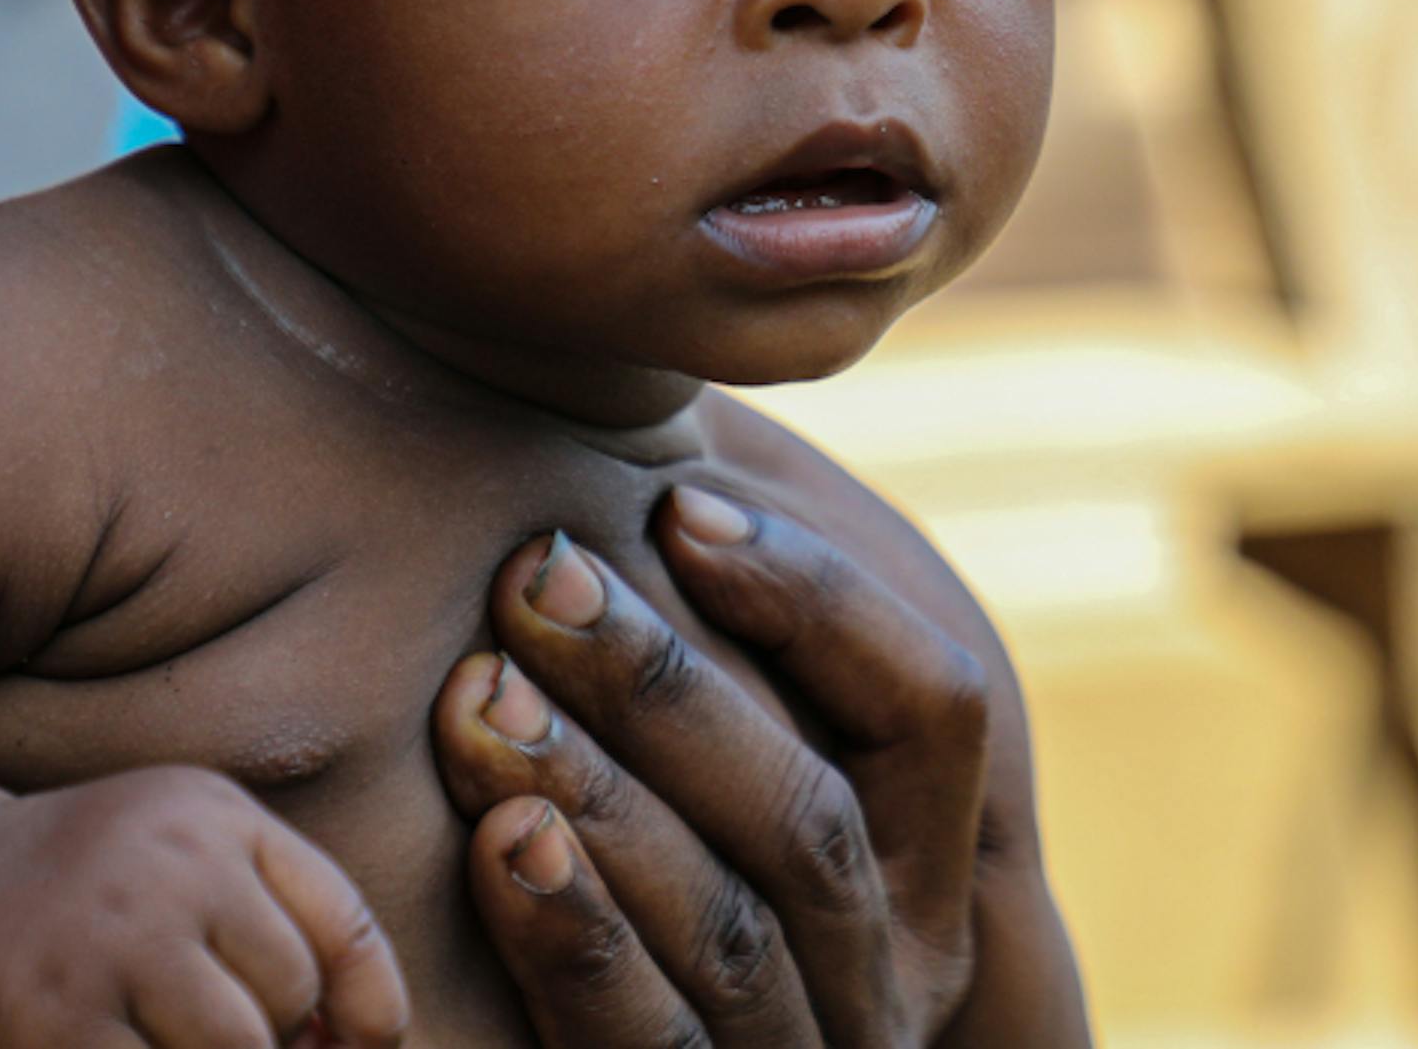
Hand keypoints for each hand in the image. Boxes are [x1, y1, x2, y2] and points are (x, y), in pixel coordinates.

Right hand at [0, 766, 409, 1047]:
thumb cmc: (96, 895)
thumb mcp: (192, 866)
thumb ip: (282, 928)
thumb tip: (368, 1044)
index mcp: (212, 817)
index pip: (341, 925)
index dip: (374, 1009)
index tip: (366, 1048)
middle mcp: (164, 864)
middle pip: (286, 1001)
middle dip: (272, 1043)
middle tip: (207, 1031)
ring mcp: (104, 941)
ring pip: (233, 1048)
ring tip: (164, 1035)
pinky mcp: (47, 1020)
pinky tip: (122, 1048)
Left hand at [431, 487, 991, 1045]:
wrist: (600, 1019)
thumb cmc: (655, 787)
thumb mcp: (728, 680)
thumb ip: (719, 573)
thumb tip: (670, 429)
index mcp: (928, 841)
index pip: (935, 707)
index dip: (814, 598)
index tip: (674, 504)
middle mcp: (888, 966)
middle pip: (811, 822)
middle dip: (666, 692)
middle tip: (534, 578)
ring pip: (730, 935)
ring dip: (602, 802)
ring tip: (483, 697)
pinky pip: (642, 1042)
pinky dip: (574, 940)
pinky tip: (496, 842)